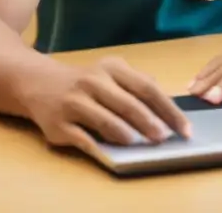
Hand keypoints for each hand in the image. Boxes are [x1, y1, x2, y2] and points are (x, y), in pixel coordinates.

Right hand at [23, 57, 191, 156]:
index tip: (184, 128)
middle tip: (164, 138)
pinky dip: (99, 147)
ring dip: (125, 134)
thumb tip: (167, 108)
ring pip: (105, 120)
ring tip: (139, 144)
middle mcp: (92, 81)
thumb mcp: (110, 74)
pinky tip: (112, 154)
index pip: (146, 87)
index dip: (168, 109)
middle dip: (149, 123)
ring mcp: (74, 102)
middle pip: (128, 103)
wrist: (38, 83)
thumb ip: (137, 85)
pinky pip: (82, 139)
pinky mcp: (58, 124)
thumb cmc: (84, 82)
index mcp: (111, 68)